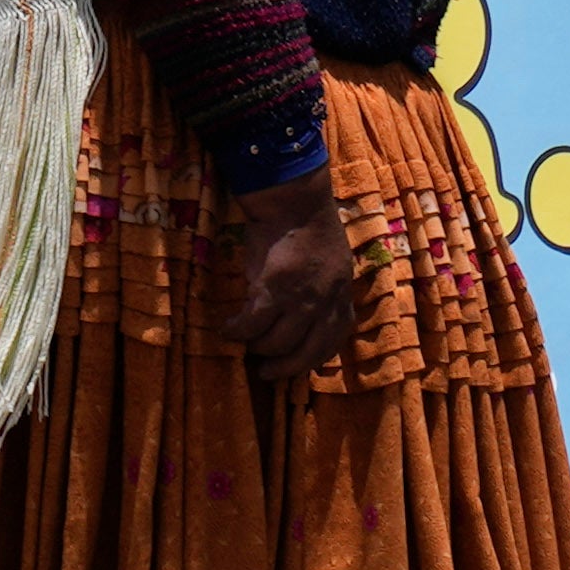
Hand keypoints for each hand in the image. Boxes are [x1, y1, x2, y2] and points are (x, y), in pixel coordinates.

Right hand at [222, 178, 351, 375]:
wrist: (294, 199)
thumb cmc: (308, 226)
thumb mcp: (331, 265)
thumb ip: (323, 293)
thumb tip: (304, 318)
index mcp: (342, 296)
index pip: (332, 342)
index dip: (311, 359)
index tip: (296, 365)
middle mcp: (326, 303)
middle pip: (305, 352)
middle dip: (283, 366)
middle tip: (266, 370)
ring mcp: (301, 298)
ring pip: (276, 342)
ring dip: (257, 347)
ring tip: (245, 342)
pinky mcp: (273, 289)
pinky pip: (252, 324)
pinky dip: (237, 332)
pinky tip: (228, 330)